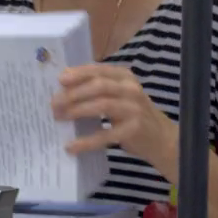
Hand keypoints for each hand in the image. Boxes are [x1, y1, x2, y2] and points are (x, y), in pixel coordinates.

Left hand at [51, 63, 174, 164]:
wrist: (162, 139)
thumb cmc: (134, 116)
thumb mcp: (120, 96)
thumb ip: (99, 90)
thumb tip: (63, 90)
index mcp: (125, 77)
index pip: (99, 70)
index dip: (78, 74)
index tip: (60, 79)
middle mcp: (131, 90)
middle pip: (98, 86)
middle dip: (73, 93)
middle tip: (54, 103)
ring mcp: (134, 109)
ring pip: (101, 105)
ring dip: (76, 111)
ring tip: (59, 117)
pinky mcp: (133, 130)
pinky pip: (104, 135)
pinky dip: (85, 141)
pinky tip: (71, 146)